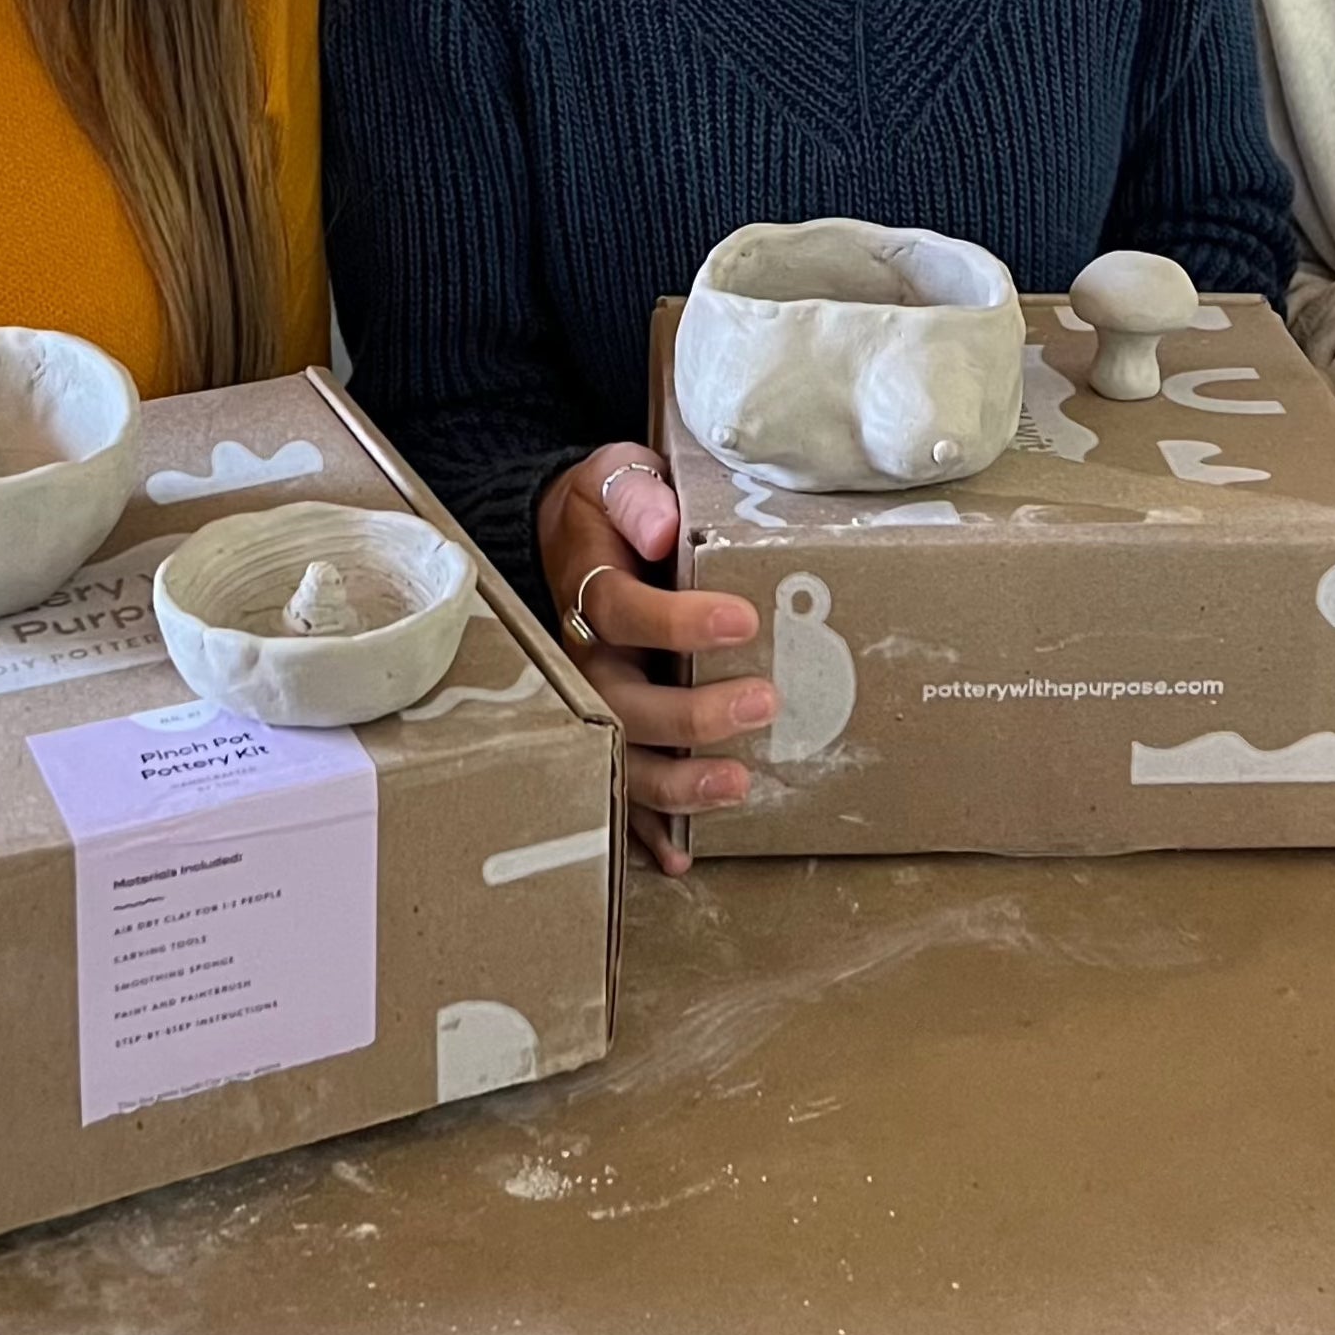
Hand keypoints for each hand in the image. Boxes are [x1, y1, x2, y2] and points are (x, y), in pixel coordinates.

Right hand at [536, 445, 775, 877]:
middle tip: (764, 701)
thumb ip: (636, 494)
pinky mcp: (611, 730)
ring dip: (677, 783)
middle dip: (691, 716)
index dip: (678, 623)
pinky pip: (621, 789)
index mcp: (589, 590)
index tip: (742, 618)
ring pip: (623, 756)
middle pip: (622, 703)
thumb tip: (664, 526)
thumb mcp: (615, 478)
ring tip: (739, 784)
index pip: (623, 611)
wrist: (570, 535)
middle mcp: (586, 658)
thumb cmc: (608, 510)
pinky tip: (682, 856)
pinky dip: (648, 830)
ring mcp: (596, 701)